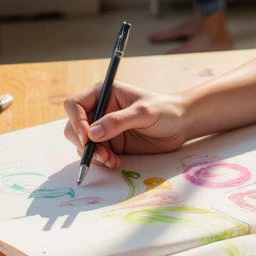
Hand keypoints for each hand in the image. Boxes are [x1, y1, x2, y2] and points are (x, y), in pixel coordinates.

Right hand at [62, 79, 190, 167]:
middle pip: (73, 127)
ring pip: (83, 144)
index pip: (75, 104)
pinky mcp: (112, 144)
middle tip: (100, 154)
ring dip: (92, 155)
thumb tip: (92, 134)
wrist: (181, 125)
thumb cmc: (164, 110)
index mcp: (103, 93)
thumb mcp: (143, 112)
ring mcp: (104, 129)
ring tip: (110, 160)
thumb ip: (118, 121)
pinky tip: (115, 162)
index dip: (76, 120)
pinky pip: (96, 154)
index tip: (86, 137)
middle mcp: (100, 111)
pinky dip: (101, 161)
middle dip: (82, 142)